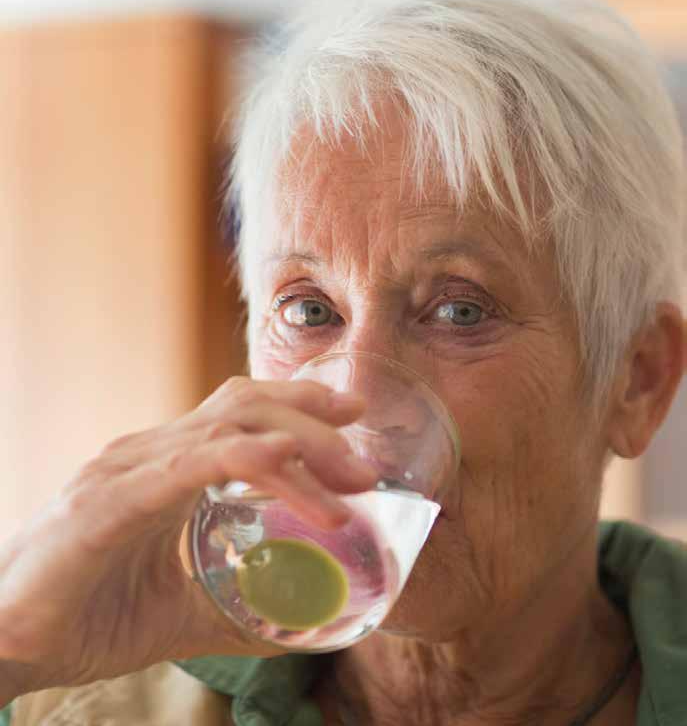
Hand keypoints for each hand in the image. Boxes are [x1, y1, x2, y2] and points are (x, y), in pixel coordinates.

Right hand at [0, 377, 371, 701]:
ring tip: (351, 481)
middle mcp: (148, 451)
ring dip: (301, 445)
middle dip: (314, 419)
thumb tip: (309, 624)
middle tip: (366, 460)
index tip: (352, 414)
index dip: (298, 402)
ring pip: (230, 427)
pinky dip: (254, 467)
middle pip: (244, 404)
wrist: (7, 642)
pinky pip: (194, 465)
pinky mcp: (110, 501)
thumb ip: (240, 607)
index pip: (239, 408)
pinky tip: (297, 485)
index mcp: (164, 463)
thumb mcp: (183, 606)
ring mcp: (127, 468)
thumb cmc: (89, 615)